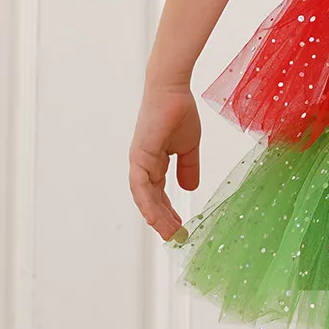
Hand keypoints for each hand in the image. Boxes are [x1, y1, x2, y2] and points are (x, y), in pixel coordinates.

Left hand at [129, 83, 202, 240]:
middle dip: (164, 220)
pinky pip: (141, 185)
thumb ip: (188, 168)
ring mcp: (139, 161)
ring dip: (156, 217)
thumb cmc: (179, 112)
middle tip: (177, 238)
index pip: (158, 194)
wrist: (173, 90)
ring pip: (144, 197)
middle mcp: (143, 165)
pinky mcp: (140, 155)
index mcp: (153, 162)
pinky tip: (157, 217)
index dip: (168, 212)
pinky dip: (148, 203)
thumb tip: (189, 189)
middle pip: (151, 200)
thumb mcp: (188, 147)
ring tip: (170, 234)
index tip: (180, 228)